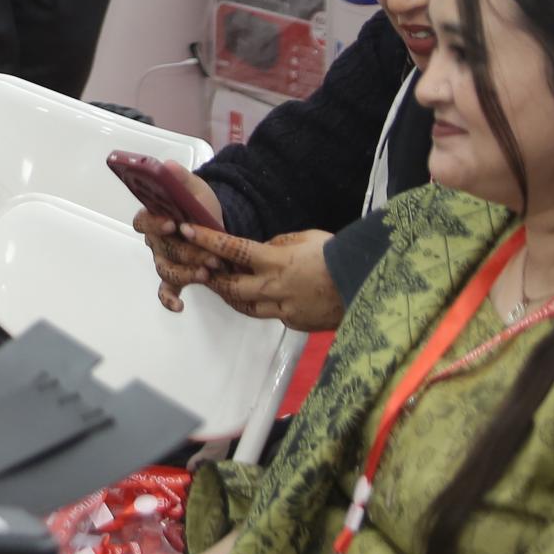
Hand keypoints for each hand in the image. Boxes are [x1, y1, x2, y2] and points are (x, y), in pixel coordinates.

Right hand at [135, 170, 232, 311]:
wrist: (218, 223)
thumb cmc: (200, 205)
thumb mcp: (195, 188)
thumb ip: (181, 178)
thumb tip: (167, 167)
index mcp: (155, 216)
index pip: (144, 221)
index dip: (155, 224)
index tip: (172, 223)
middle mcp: (155, 240)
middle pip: (162, 250)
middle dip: (186, 253)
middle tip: (209, 256)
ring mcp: (165, 258)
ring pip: (167, 269)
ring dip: (186, 272)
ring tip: (206, 272)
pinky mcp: (177, 274)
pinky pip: (167, 289)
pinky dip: (169, 298)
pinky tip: (179, 306)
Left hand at [182, 226, 342, 331]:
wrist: (367, 283)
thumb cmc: (338, 254)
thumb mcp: (305, 238)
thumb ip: (278, 245)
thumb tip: (261, 250)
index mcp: (276, 260)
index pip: (232, 249)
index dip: (207, 240)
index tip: (186, 230)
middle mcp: (274, 287)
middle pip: (230, 287)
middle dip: (211, 279)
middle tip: (198, 271)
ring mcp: (284, 308)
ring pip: (247, 306)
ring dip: (232, 296)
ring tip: (223, 287)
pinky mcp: (295, 322)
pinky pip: (272, 314)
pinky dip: (264, 306)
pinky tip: (265, 298)